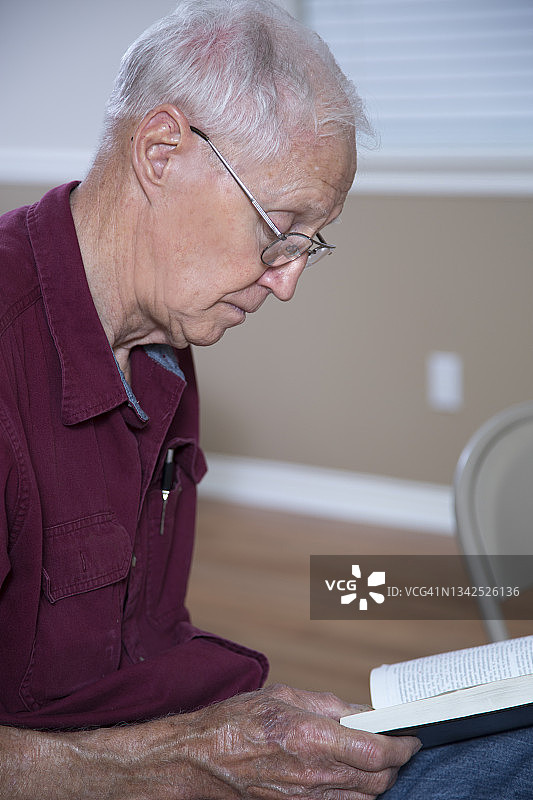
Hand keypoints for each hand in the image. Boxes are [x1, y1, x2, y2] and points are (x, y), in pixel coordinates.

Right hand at [0, 684, 419, 798]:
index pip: (378, 751)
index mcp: (310, 736)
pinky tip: (347, 778)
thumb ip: (325, 704)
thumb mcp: (280, 695)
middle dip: (395, 765)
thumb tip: (359, 712)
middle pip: (379, 782)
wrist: (195, 763)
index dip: (403, 746)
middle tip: (395, 746)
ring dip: (377, 782)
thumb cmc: (232, 724)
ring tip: (373, 760)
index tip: (411, 737)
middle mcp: (314, 774)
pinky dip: (353, 796)